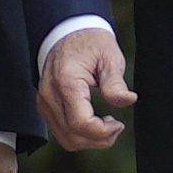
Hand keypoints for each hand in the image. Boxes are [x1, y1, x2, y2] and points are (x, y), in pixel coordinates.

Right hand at [37, 27, 135, 151]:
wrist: (66, 32)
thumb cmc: (89, 42)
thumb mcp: (109, 57)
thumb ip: (116, 83)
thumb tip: (128, 100)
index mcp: (66, 83)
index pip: (81, 124)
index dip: (103, 132)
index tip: (119, 123)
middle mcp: (50, 96)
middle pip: (73, 137)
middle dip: (99, 140)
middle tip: (116, 126)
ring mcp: (44, 103)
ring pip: (66, 139)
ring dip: (89, 140)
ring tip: (106, 126)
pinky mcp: (45, 107)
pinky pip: (61, 132)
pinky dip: (80, 135)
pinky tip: (93, 122)